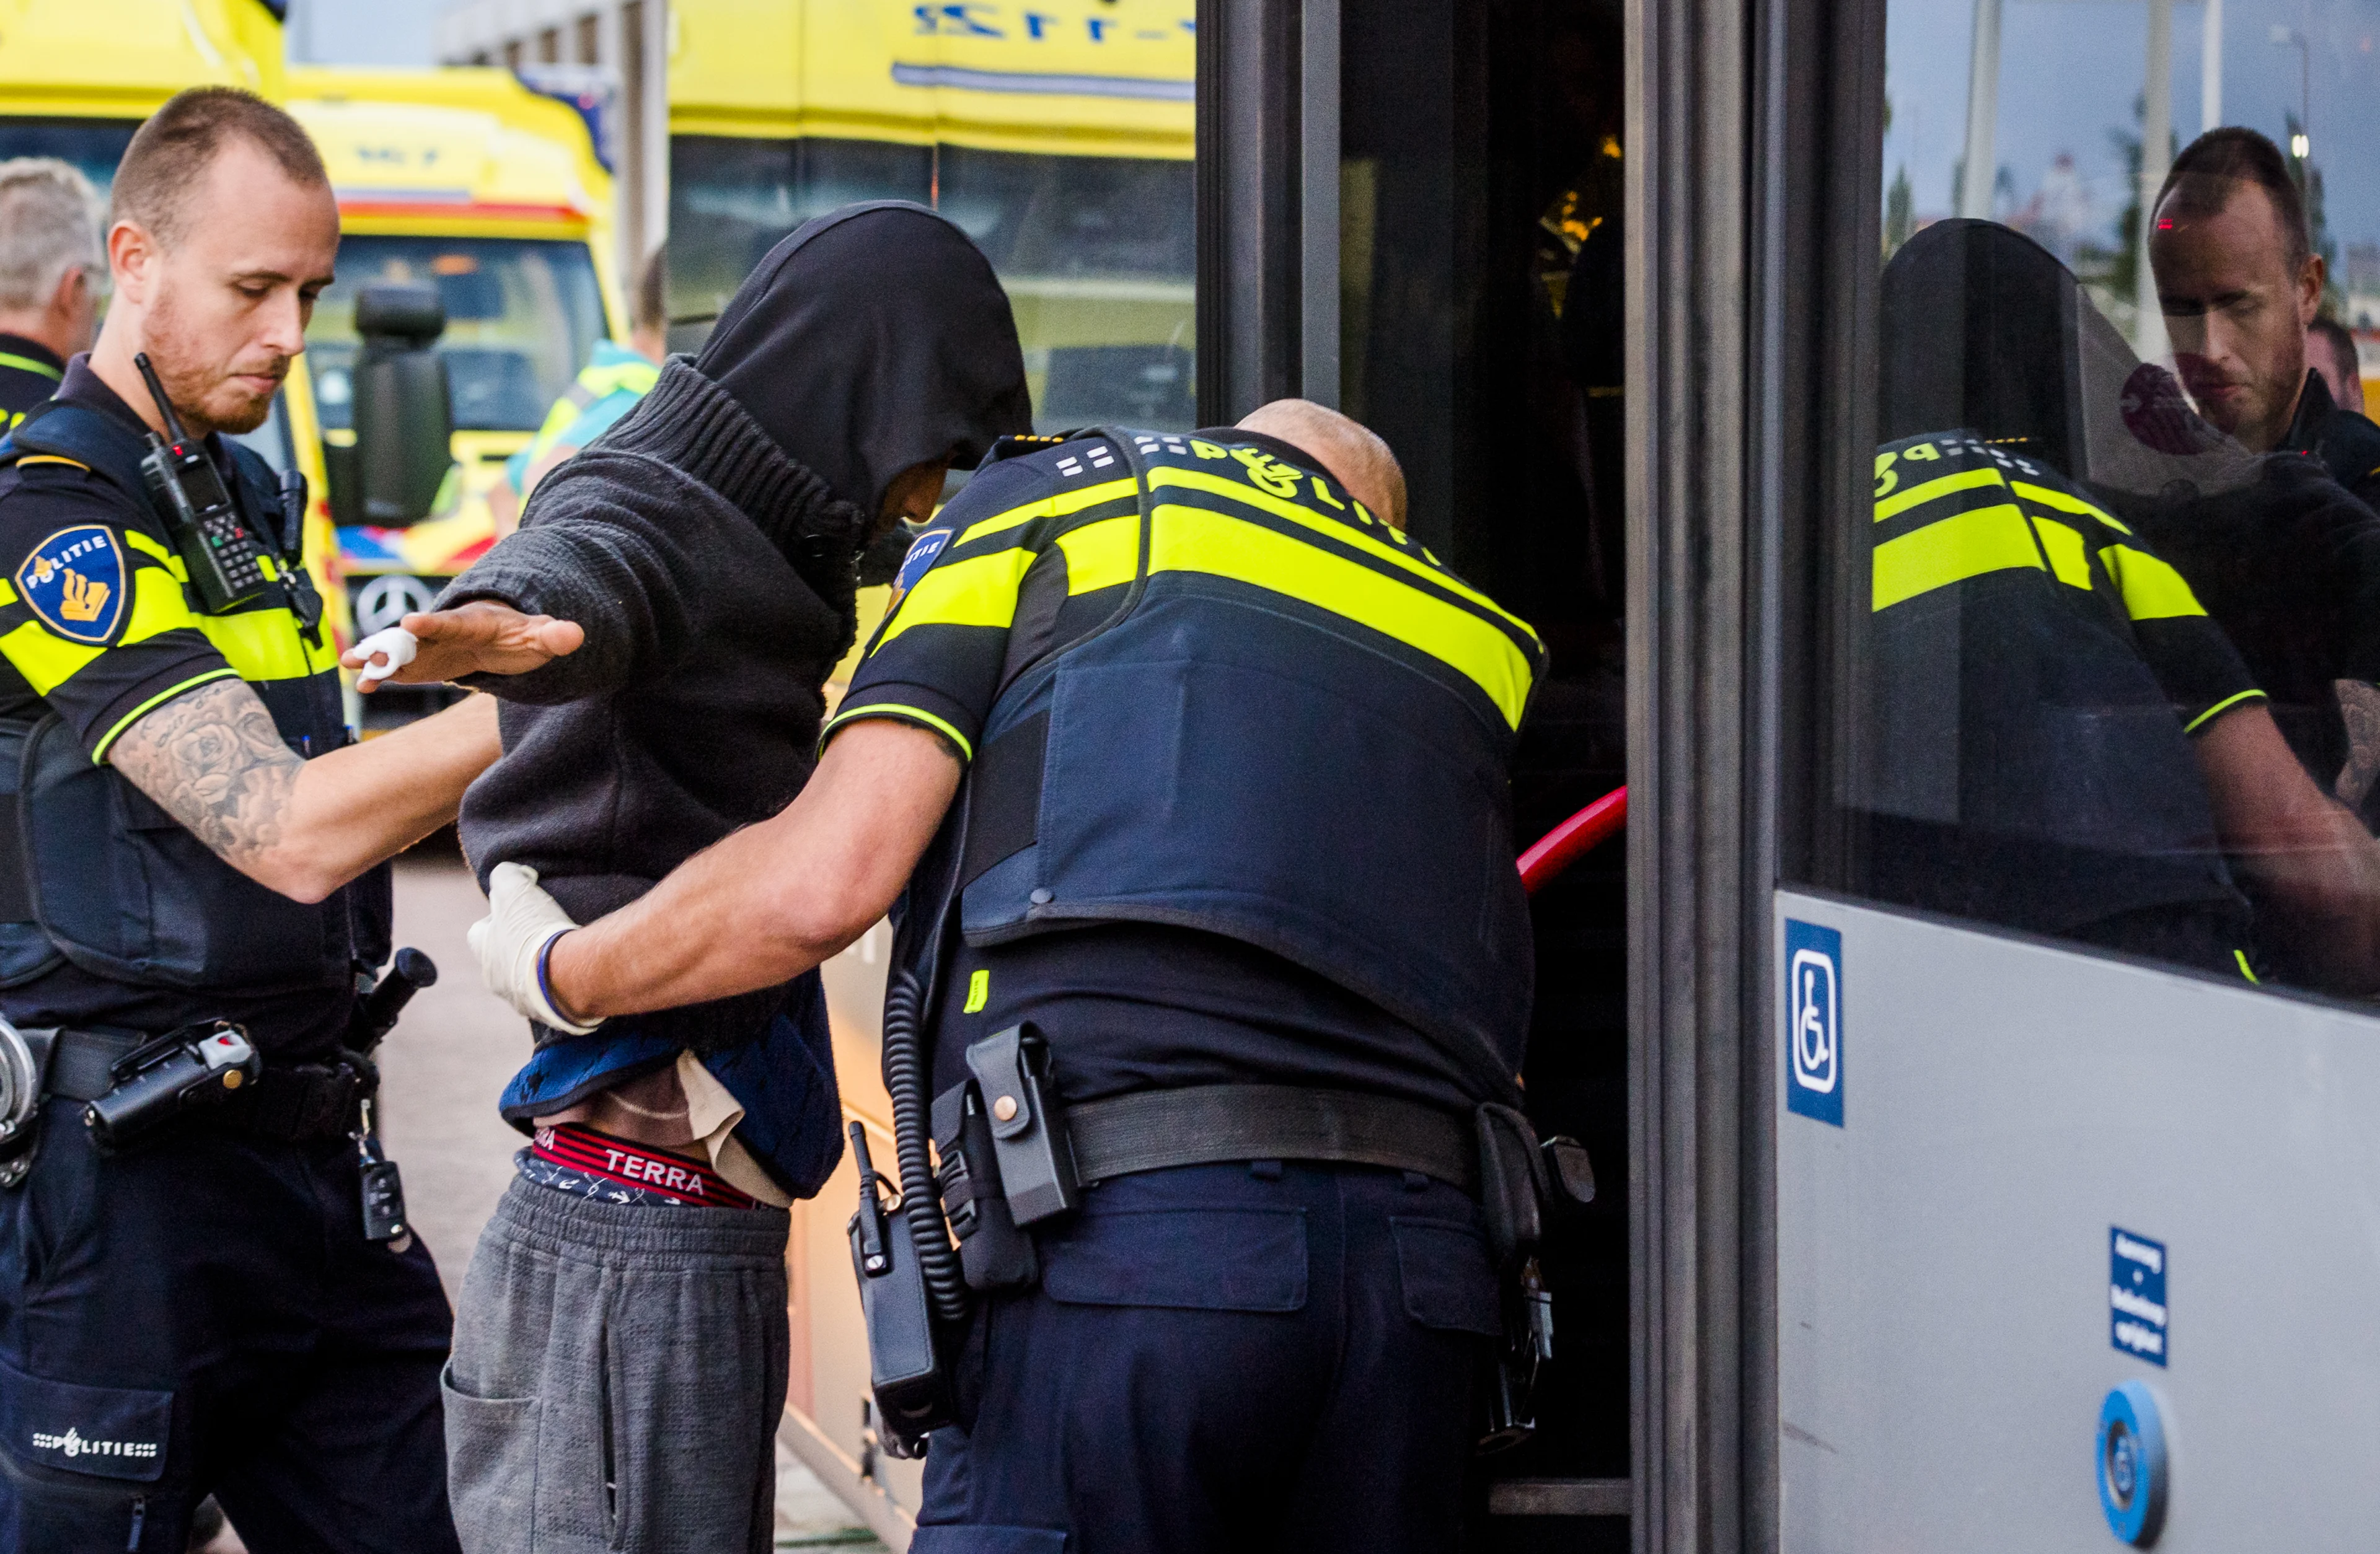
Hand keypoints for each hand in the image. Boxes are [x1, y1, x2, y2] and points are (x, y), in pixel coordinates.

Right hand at [339, 601, 583, 688]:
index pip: (452, 623)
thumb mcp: (540, 636)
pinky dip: (380, 672)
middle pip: (416, 637)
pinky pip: (398, 668)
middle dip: (393, 644)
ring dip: (376, 656)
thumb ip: (554, 635)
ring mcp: (430, 647)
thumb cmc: (521, 635)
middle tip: (371, 654)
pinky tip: (360, 682)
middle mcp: (444, 631)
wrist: (504, 637)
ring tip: (350, 664)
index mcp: (473, 622)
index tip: (410, 621)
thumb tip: (574, 635)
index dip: (432, 623)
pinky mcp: (422, 664)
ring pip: (399, 649)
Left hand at [468, 862, 602, 1032]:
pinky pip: (552, 996)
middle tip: (542, 931)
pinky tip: (579, 969)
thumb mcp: (513, 889)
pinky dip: (562, 984)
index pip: (478, 933)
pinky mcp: (550, 1013)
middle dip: (518, 947)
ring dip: (540, 968)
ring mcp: (523, 1001)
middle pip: (502, 959)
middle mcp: (497, 981)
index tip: (514, 911)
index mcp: (484, 953)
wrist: (567, 975)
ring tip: (565, 951)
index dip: (494, 920)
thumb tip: (511, 873)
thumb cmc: (534, 932)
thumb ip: (506, 875)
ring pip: (527, 981)